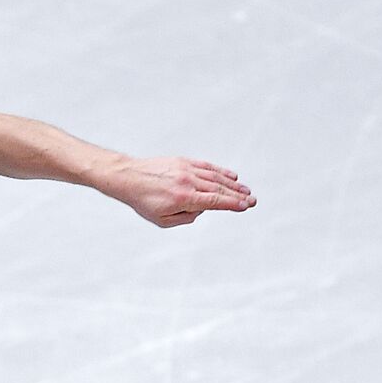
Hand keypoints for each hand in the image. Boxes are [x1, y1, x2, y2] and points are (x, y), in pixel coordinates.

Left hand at [107, 156, 256, 227]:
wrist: (128, 177)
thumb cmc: (143, 201)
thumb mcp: (162, 220)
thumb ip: (185, 218)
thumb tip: (202, 210)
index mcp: (183, 198)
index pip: (214, 201)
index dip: (232, 204)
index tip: (245, 206)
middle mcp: (187, 182)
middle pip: (219, 189)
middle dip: (238, 195)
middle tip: (253, 200)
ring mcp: (187, 170)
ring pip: (215, 177)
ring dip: (233, 184)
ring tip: (246, 190)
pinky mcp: (184, 161)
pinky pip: (207, 166)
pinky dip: (221, 171)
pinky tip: (232, 176)